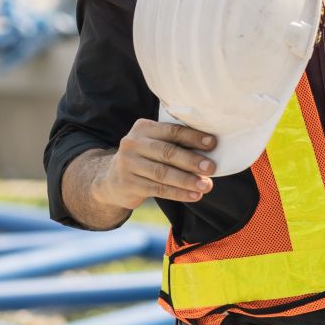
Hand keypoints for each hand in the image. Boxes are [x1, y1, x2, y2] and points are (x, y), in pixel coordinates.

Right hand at [94, 119, 217, 208]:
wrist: (112, 179)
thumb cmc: (146, 158)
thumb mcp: (154, 143)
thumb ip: (175, 142)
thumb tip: (211, 148)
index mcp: (143, 128)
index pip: (172, 131)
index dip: (193, 137)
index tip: (212, 143)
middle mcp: (133, 144)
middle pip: (167, 152)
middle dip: (192, 161)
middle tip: (211, 168)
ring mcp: (128, 165)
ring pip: (163, 173)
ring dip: (187, 181)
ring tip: (206, 186)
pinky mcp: (128, 184)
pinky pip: (158, 189)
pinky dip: (178, 193)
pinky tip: (193, 196)